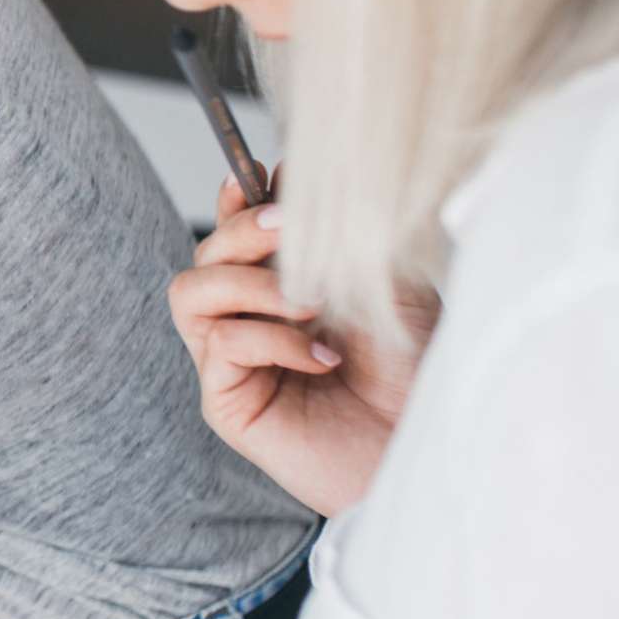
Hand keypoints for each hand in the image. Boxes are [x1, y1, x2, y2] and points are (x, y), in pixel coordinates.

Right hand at [167, 171, 434, 516]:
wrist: (427, 446)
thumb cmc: (413, 372)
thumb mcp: (385, 282)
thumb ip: (338, 232)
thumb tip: (290, 171)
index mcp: (280, 290)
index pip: (234, 235)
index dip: (234, 202)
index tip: (257, 177)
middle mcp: (248, 320)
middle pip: (205, 254)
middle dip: (242, 232)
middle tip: (289, 231)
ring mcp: (232, 361)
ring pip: (191, 291)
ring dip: (249, 283)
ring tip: (309, 303)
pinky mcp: (227, 401)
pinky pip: (223, 342)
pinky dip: (273, 338)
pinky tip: (323, 357)